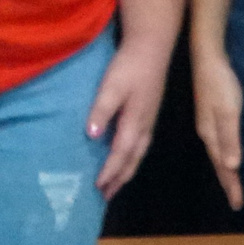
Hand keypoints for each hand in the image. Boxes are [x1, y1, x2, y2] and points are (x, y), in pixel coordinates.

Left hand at [87, 42, 170, 199]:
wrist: (151, 47)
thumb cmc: (129, 66)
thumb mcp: (111, 86)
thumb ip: (101, 111)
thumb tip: (92, 136)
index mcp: (135, 123)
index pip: (120, 155)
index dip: (109, 172)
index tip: (97, 187)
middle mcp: (144, 127)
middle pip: (132, 160)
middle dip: (119, 179)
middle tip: (105, 196)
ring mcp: (148, 120)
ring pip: (138, 154)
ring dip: (126, 171)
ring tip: (114, 184)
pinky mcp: (148, 113)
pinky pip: (140, 145)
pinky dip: (131, 158)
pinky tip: (125, 156)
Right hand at [191, 49, 243, 210]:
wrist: (207, 56)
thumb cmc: (220, 82)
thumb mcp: (228, 110)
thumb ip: (229, 138)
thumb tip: (231, 167)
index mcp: (211, 134)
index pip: (222, 166)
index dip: (231, 185)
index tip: (238, 205)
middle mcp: (207, 131)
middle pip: (218, 163)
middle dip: (227, 183)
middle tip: (236, 201)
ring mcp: (208, 122)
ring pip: (218, 153)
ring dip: (225, 170)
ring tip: (232, 183)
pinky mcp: (211, 113)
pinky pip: (219, 142)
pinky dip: (224, 154)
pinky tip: (227, 153)